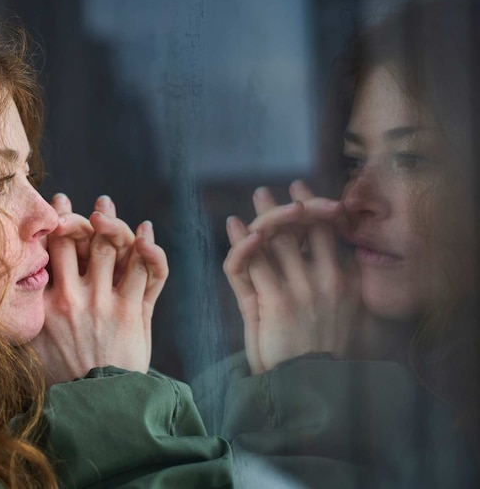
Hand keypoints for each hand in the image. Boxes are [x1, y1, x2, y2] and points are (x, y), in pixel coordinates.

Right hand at [31, 194, 167, 385]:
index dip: (55, 222)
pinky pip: (146, 270)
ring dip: (114, 222)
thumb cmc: (59, 380)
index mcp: (46, 303)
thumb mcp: (27, 349)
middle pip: (80, 238)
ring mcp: (107, 302)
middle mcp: (75, 296)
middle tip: (92, 204)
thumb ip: (18, 320)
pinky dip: (148, 248)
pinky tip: (145, 233)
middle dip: (84, 214)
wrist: (95, 406)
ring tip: (108, 206)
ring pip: (113, 246)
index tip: (58, 202)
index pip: (49, 250)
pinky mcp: (134, 311)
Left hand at [223, 180, 360, 373]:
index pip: (331, 233)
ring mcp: (302, 289)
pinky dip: (240, 241)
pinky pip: (250, 261)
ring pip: (276, 239)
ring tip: (254, 198)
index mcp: (348, 282)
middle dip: (285, 206)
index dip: (317, 208)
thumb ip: (328, 282)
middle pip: (305, 228)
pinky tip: (234, 225)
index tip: (302, 194)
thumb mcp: (338, 313)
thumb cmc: (322, 354)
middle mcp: (328, 280)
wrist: (313, 388)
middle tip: (267, 193)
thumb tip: (319, 252)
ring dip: (262, 215)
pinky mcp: (275, 301)